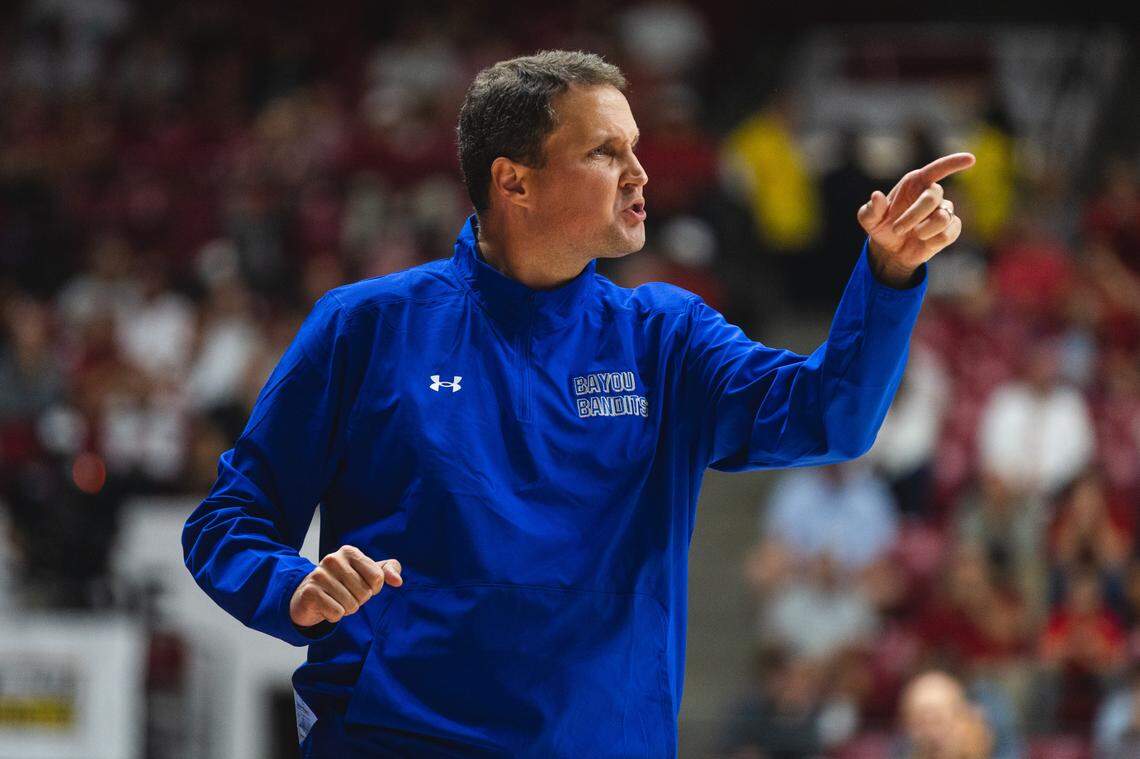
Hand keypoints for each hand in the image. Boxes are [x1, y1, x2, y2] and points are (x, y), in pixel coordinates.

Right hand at [289, 545, 402, 627]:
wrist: (309, 597)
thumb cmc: (343, 584)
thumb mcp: (368, 574)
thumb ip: (388, 571)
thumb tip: (398, 581)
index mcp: (350, 552)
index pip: (377, 578)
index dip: (374, 588)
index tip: (362, 585)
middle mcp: (333, 559)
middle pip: (365, 593)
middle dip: (359, 600)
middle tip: (346, 594)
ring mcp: (319, 575)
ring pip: (351, 605)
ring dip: (347, 609)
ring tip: (336, 600)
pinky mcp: (310, 592)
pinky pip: (337, 613)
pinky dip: (334, 615)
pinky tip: (326, 606)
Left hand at [857, 152, 975, 286]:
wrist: (891, 250)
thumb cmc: (882, 227)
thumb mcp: (869, 220)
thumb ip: (870, 209)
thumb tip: (876, 196)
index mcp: (915, 183)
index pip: (937, 169)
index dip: (953, 163)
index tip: (970, 159)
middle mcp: (932, 193)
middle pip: (933, 196)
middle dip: (912, 215)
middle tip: (896, 229)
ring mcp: (944, 211)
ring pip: (942, 217)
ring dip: (923, 230)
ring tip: (913, 235)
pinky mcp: (951, 229)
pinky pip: (948, 233)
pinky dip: (933, 240)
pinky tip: (924, 241)